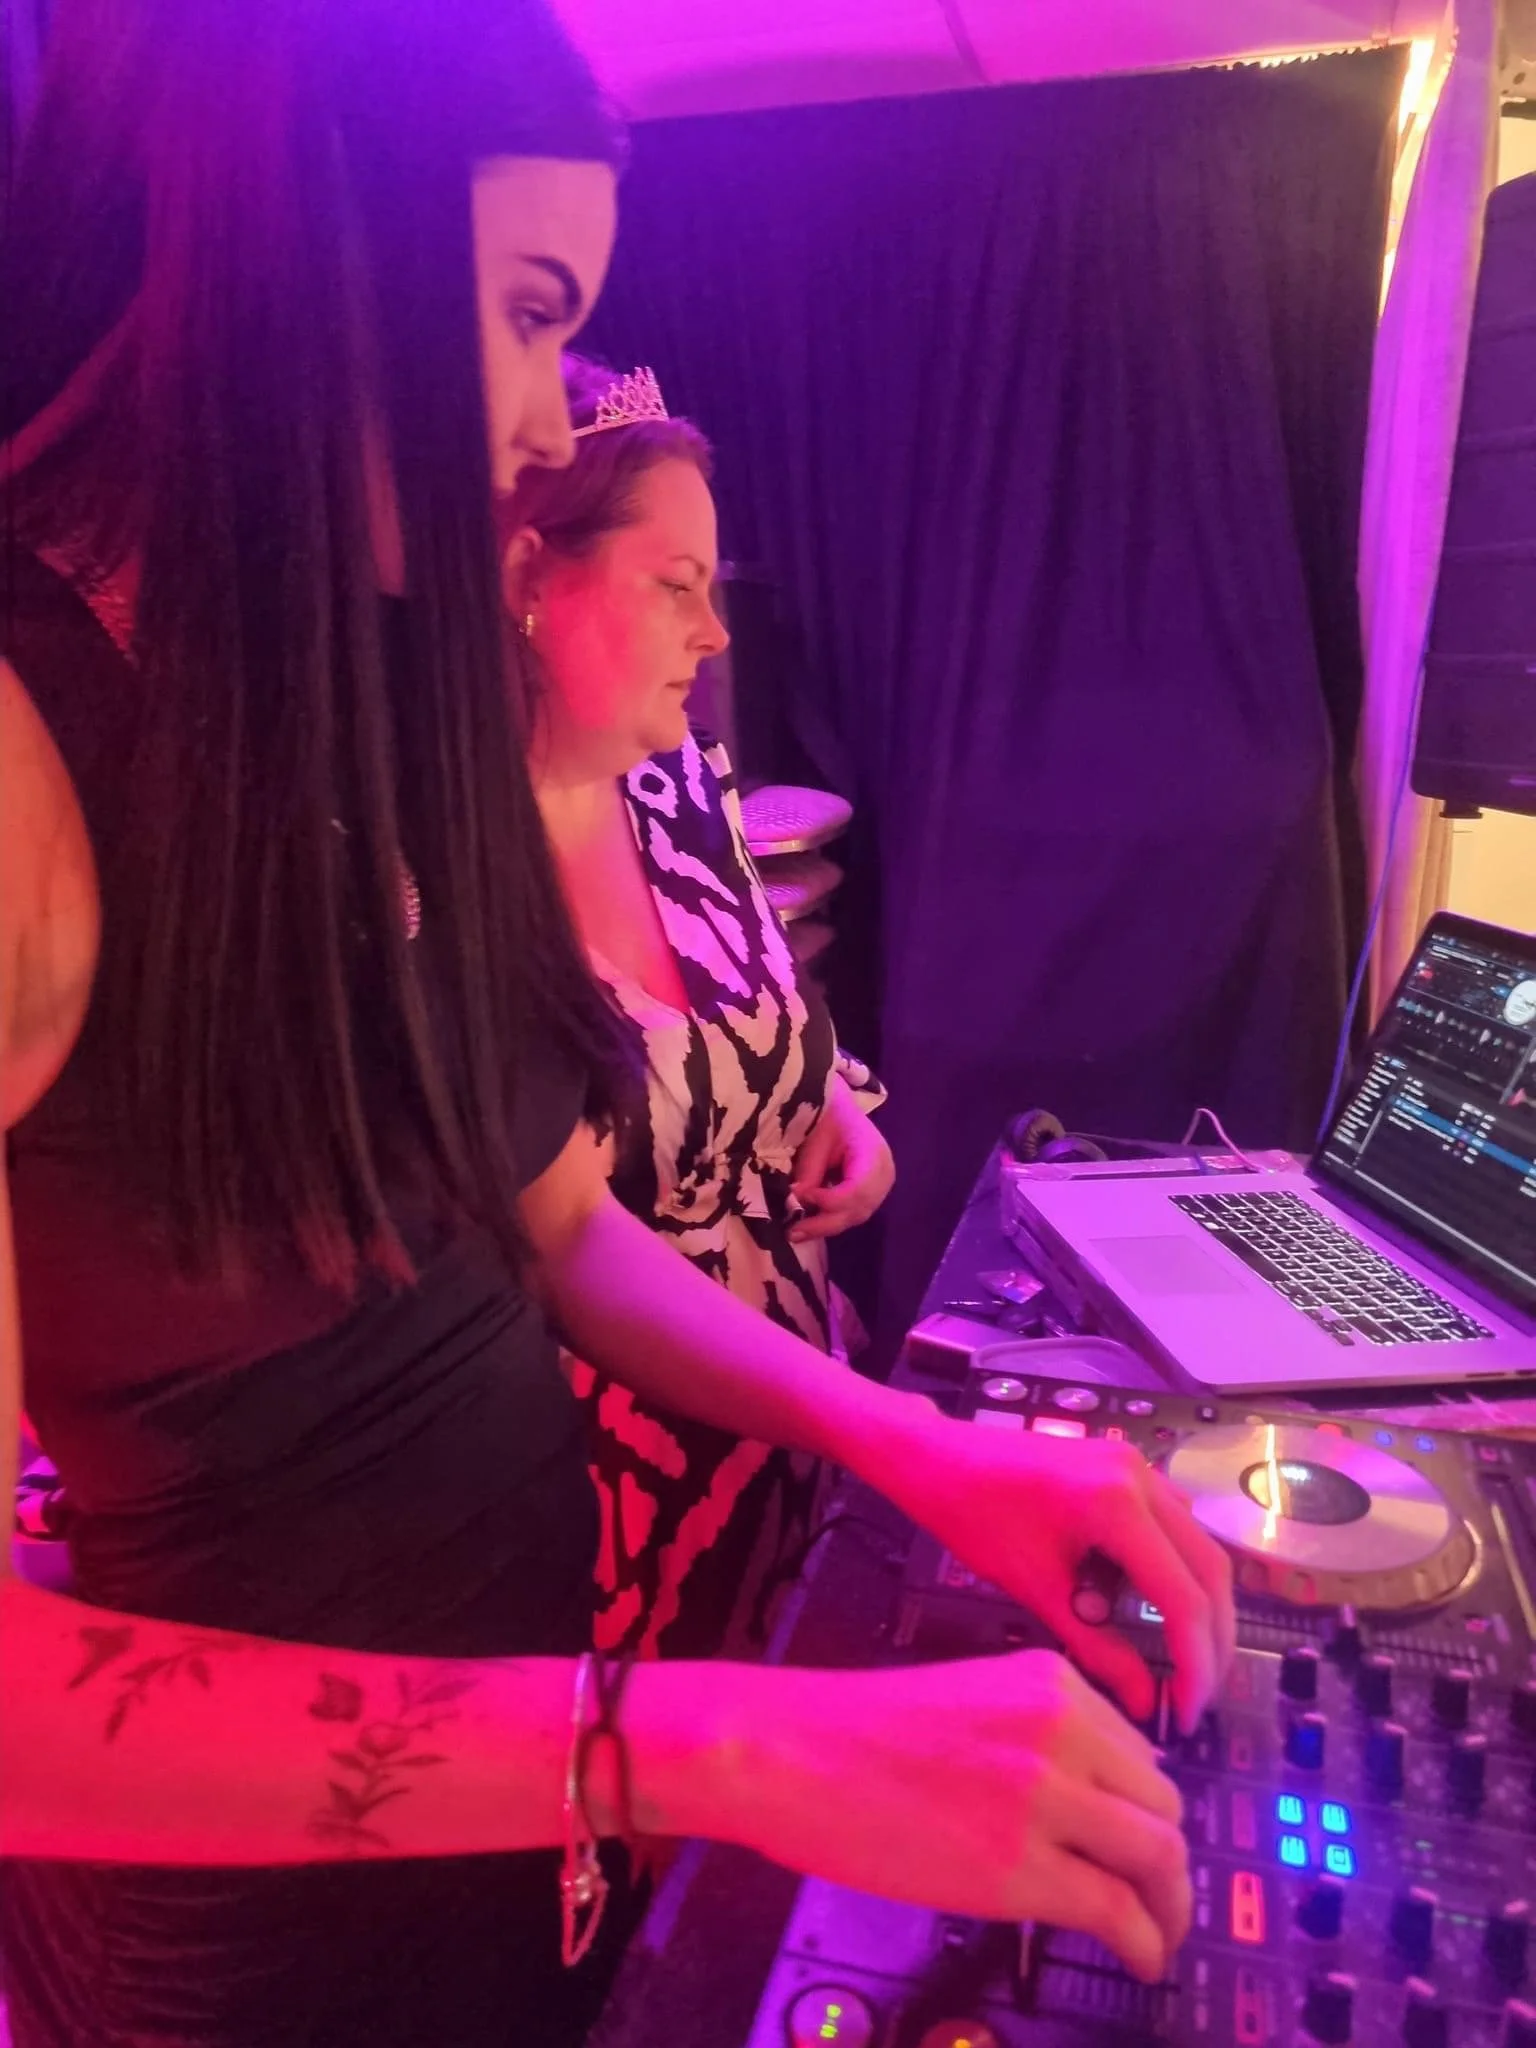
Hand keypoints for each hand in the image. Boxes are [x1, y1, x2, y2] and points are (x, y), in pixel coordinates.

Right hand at [727, 1652, 1188, 1982]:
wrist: (790, 1753)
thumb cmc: (855, 1734)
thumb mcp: (969, 1701)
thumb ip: (1036, 1735)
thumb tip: (1090, 1801)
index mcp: (1050, 1682)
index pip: (1142, 1752)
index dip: (1150, 1811)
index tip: (1146, 1847)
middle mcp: (1062, 1727)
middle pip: (1163, 1803)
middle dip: (1169, 1861)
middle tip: (1160, 1900)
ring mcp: (1045, 1794)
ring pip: (1159, 1856)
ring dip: (1169, 1906)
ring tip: (1157, 1936)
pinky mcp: (1021, 1866)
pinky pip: (1118, 1910)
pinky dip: (1147, 1943)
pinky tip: (1141, 1959)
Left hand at [789, 1076, 894, 1241]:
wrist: (839, 1109)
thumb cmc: (828, 1117)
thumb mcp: (816, 1140)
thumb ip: (809, 1172)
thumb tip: (796, 1203)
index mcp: (873, 1153)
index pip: (858, 1189)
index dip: (831, 1200)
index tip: (803, 1197)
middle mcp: (884, 1173)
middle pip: (859, 1208)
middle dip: (825, 1223)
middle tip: (794, 1232)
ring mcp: (881, 1185)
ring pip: (856, 1215)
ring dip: (827, 1225)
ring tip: (798, 1231)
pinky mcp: (872, 1192)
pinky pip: (854, 1212)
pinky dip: (832, 1218)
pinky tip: (811, 1222)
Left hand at [875, 1410, 1235, 1734]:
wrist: (938, 1458)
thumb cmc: (975, 1520)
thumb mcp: (1036, 1590)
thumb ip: (1097, 1647)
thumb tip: (1148, 1703)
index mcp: (1117, 1504)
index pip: (1184, 1597)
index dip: (1195, 1662)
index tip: (1187, 1712)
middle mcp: (1142, 1477)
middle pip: (1211, 1569)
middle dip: (1211, 1639)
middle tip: (1197, 1696)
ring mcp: (1139, 1466)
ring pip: (1199, 1545)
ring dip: (1200, 1605)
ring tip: (1185, 1663)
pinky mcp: (1129, 1468)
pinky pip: (1174, 1525)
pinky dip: (1178, 1571)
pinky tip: (1158, 1611)